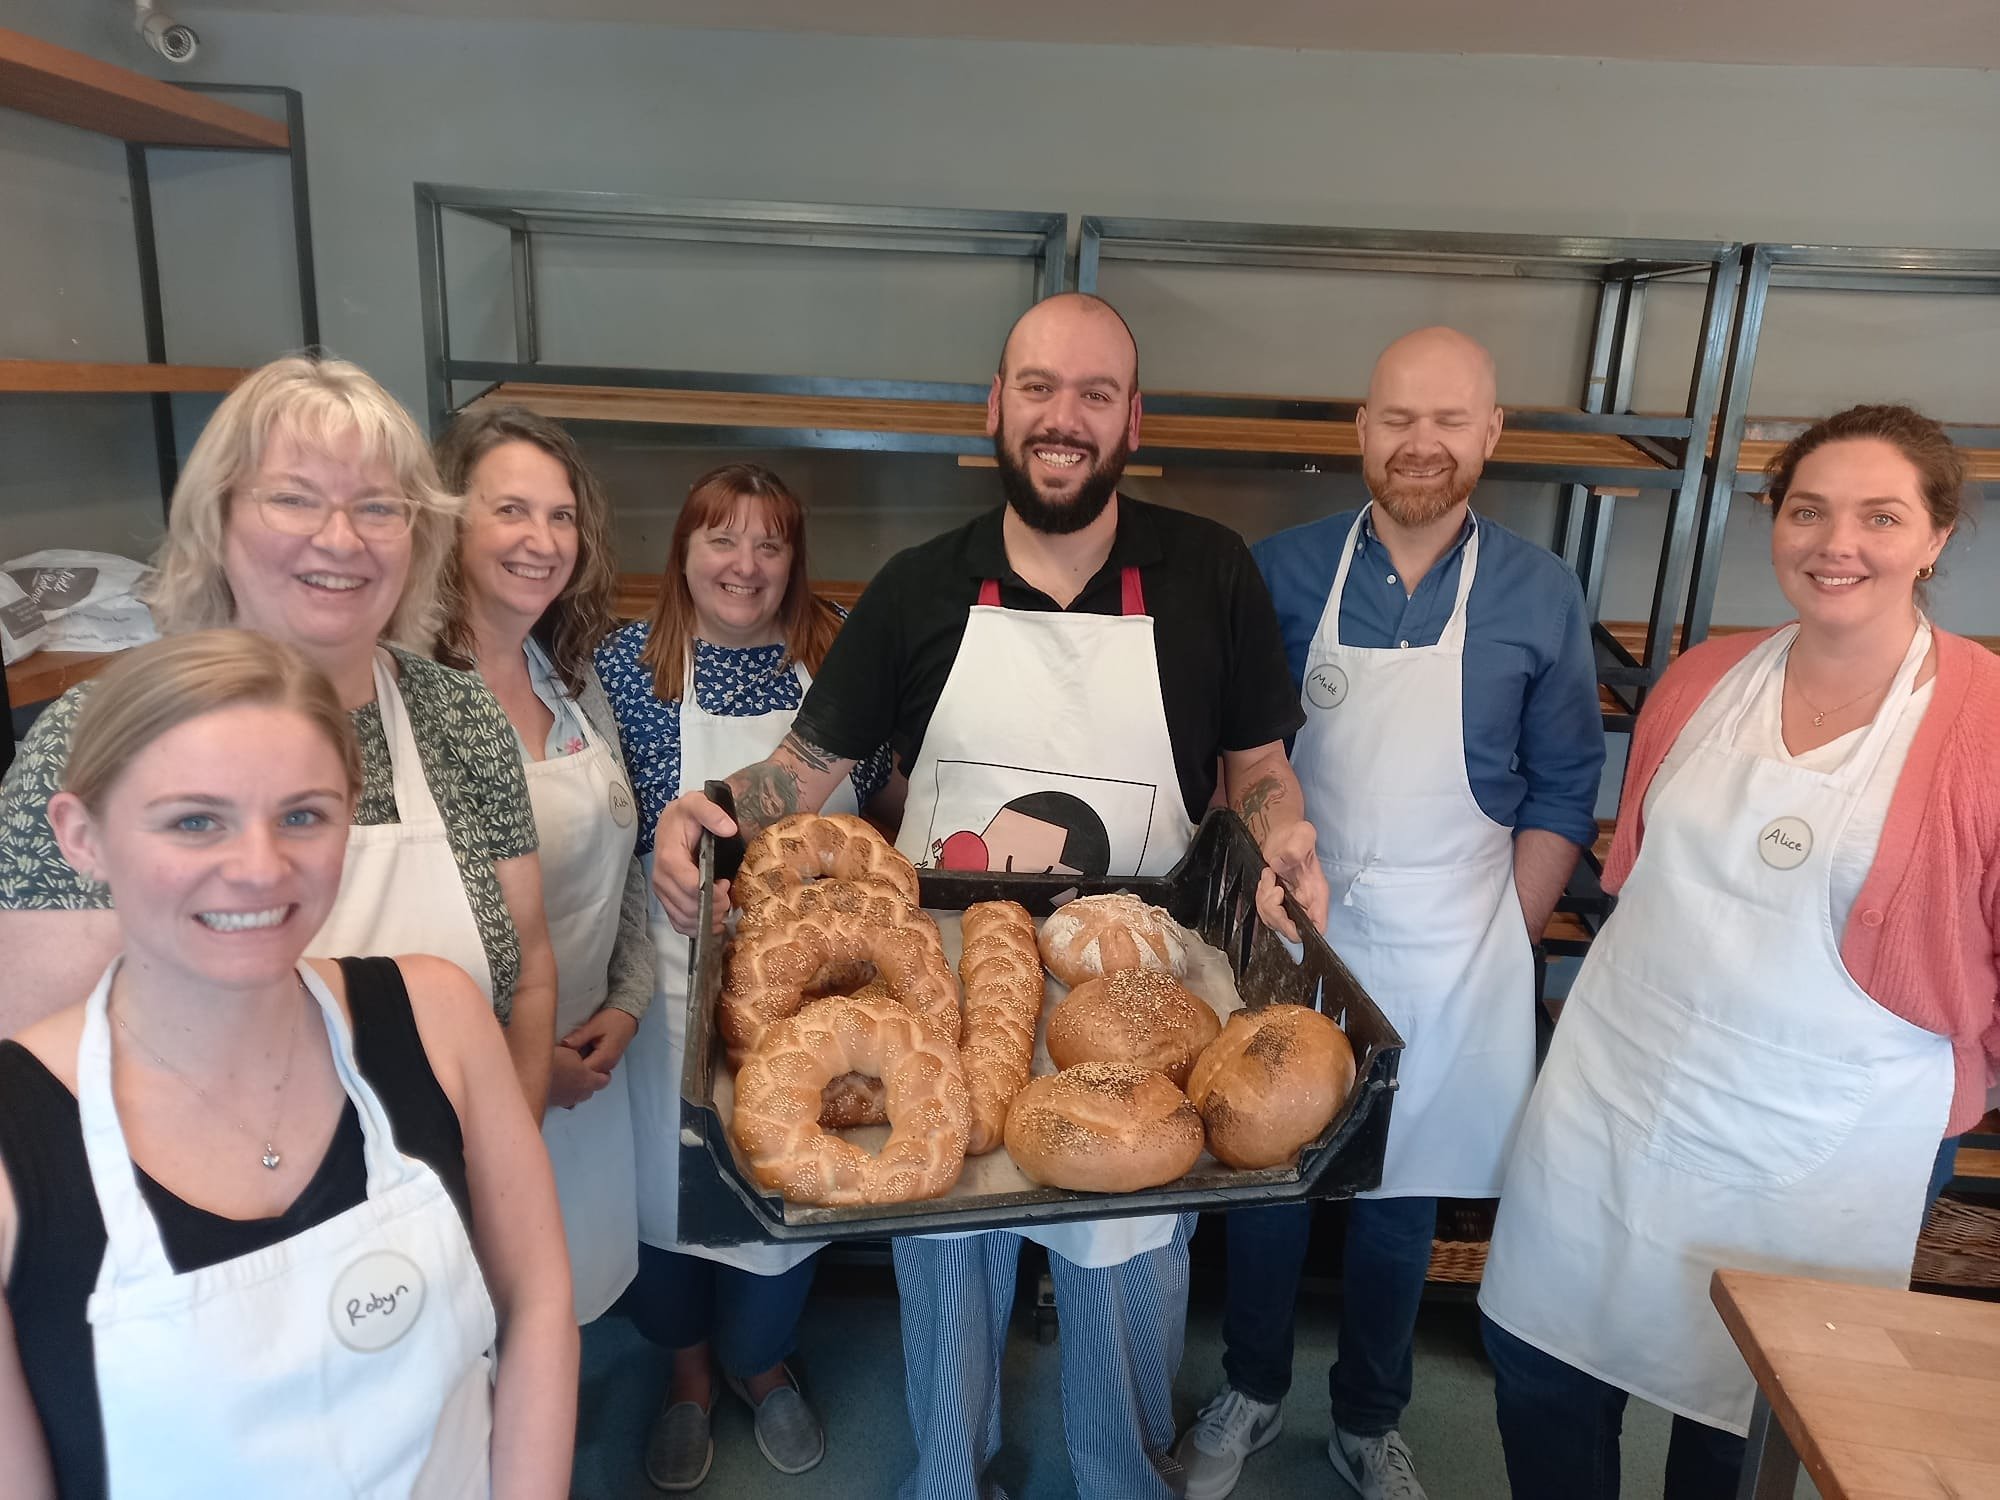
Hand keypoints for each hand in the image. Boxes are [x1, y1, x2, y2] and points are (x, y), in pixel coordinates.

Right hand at [547, 1041, 611, 1110]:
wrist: (530, 1074)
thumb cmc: (554, 1062)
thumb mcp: (572, 1053)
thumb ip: (580, 1061)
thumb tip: (579, 1063)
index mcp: (588, 1082)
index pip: (604, 1081)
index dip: (603, 1074)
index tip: (601, 1069)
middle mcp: (578, 1095)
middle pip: (589, 1091)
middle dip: (588, 1082)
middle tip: (582, 1071)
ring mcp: (565, 1101)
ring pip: (575, 1096)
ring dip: (574, 1088)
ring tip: (567, 1077)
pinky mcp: (552, 1104)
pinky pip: (562, 1099)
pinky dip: (561, 1092)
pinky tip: (555, 1084)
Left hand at [563, 1007, 638, 1074]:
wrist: (627, 1015)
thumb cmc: (611, 1019)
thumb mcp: (593, 1026)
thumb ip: (579, 1037)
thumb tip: (563, 1045)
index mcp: (605, 1058)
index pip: (584, 1072)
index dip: (571, 1068)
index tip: (559, 1062)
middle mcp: (608, 1065)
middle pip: (588, 1076)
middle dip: (574, 1071)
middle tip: (560, 1062)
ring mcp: (609, 1065)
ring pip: (591, 1073)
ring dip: (580, 1068)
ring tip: (567, 1060)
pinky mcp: (608, 1061)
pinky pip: (595, 1068)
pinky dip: (586, 1064)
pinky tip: (577, 1058)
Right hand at [651, 791, 737, 936]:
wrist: (671, 823)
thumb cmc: (686, 816)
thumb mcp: (697, 804)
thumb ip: (712, 812)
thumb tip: (729, 828)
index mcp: (669, 858)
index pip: (692, 888)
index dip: (713, 893)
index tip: (726, 885)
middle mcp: (661, 879)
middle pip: (689, 909)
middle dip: (714, 907)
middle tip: (727, 894)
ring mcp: (662, 892)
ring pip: (685, 920)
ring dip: (708, 918)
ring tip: (720, 901)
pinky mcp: (665, 901)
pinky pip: (679, 924)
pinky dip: (697, 926)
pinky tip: (712, 915)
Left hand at [1255, 819, 1327, 942]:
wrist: (1285, 834)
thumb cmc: (1299, 836)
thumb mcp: (1303, 835)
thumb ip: (1295, 849)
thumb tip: (1280, 865)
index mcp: (1317, 895)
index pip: (1317, 928)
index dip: (1303, 930)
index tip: (1286, 911)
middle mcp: (1305, 904)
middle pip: (1291, 930)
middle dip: (1275, 912)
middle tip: (1273, 888)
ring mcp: (1291, 904)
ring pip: (1275, 922)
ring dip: (1265, 902)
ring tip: (1269, 877)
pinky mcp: (1277, 901)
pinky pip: (1265, 911)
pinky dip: (1260, 897)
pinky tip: (1265, 879)